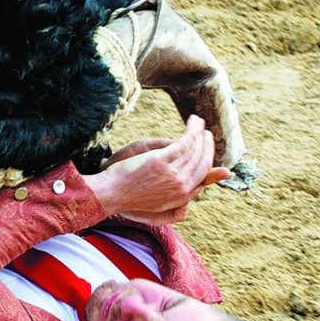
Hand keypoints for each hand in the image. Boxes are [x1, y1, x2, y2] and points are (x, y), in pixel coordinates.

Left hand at [84, 116, 229, 225]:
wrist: (110, 192)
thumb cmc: (130, 191)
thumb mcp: (157, 191)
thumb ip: (175, 181)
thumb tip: (190, 174)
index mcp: (180, 198)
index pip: (202, 178)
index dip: (209, 163)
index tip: (209, 151)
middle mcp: (181, 188)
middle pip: (203, 164)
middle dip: (208, 147)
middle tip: (207, 135)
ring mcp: (173, 175)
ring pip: (196, 151)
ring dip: (201, 135)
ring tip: (200, 125)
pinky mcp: (162, 161)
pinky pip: (185, 142)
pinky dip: (193, 130)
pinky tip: (195, 122)